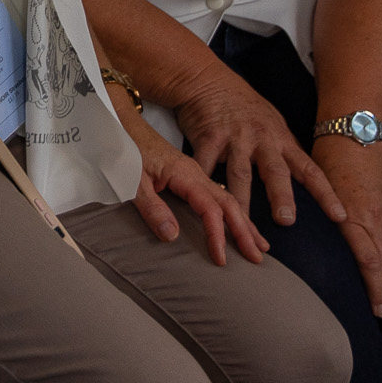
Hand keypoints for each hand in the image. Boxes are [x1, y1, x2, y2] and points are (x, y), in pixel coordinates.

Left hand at [105, 89, 267, 263]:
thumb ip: (151, 208)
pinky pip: (218, 196)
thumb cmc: (126, 152)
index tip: (221, 258)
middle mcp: (195, 174)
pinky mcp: (190, 176)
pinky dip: (233, 212)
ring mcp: (195, 174)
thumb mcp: (133, 181)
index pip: (210, 208)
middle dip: (244, 231)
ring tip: (260, 246)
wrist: (121, 124)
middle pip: (228, 204)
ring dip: (244, 223)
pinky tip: (239, 223)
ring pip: (228, 199)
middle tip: (257, 257)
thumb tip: (172, 236)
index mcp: (184, 174)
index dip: (217, 234)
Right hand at [172, 66, 347, 231]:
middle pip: (276, 172)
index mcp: (281, 140)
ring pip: (239, 174)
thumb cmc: (243, 106)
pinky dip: (203, 183)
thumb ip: (283, 151)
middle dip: (282, 196)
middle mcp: (262, 139)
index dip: (326, 194)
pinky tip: (199, 201)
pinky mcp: (209, 137)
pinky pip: (205, 164)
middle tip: (287, 220)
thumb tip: (304, 180)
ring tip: (241, 226)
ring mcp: (235, 138)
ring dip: (242, 201)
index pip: (309, 170)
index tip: (340, 217)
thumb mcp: (271, 125)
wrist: (208, 80)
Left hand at [316, 138, 381, 315]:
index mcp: (356, 218)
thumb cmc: (330, 161)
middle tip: (378, 312)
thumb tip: (304, 244)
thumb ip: (319, 220)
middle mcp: (376, 220)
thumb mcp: (319, 192)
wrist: (358, 136)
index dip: (374, 289)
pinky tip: (378, 268)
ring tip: (377, 297)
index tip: (375, 310)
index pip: (369, 262)